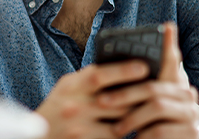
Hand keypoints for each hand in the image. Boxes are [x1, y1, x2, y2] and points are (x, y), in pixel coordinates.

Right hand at [35, 59, 150, 138]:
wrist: (40, 138)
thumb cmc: (60, 108)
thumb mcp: (68, 88)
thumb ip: (90, 79)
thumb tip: (125, 66)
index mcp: (70, 87)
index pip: (98, 75)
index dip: (122, 70)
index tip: (144, 67)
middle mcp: (73, 107)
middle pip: (116, 101)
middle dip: (137, 97)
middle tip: (157, 91)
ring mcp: (79, 128)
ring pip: (119, 122)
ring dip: (134, 117)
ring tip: (148, 110)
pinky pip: (114, 138)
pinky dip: (124, 133)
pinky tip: (132, 128)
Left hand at [97, 22, 198, 138]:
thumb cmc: (150, 118)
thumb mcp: (146, 95)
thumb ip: (147, 71)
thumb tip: (166, 28)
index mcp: (178, 82)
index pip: (170, 60)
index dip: (163, 46)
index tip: (154, 36)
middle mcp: (189, 96)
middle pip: (153, 87)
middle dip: (124, 95)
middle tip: (102, 101)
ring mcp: (192, 115)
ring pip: (156, 107)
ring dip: (132, 118)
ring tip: (115, 127)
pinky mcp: (191, 134)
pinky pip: (160, 131)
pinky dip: (143, 135)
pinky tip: (134, 138)